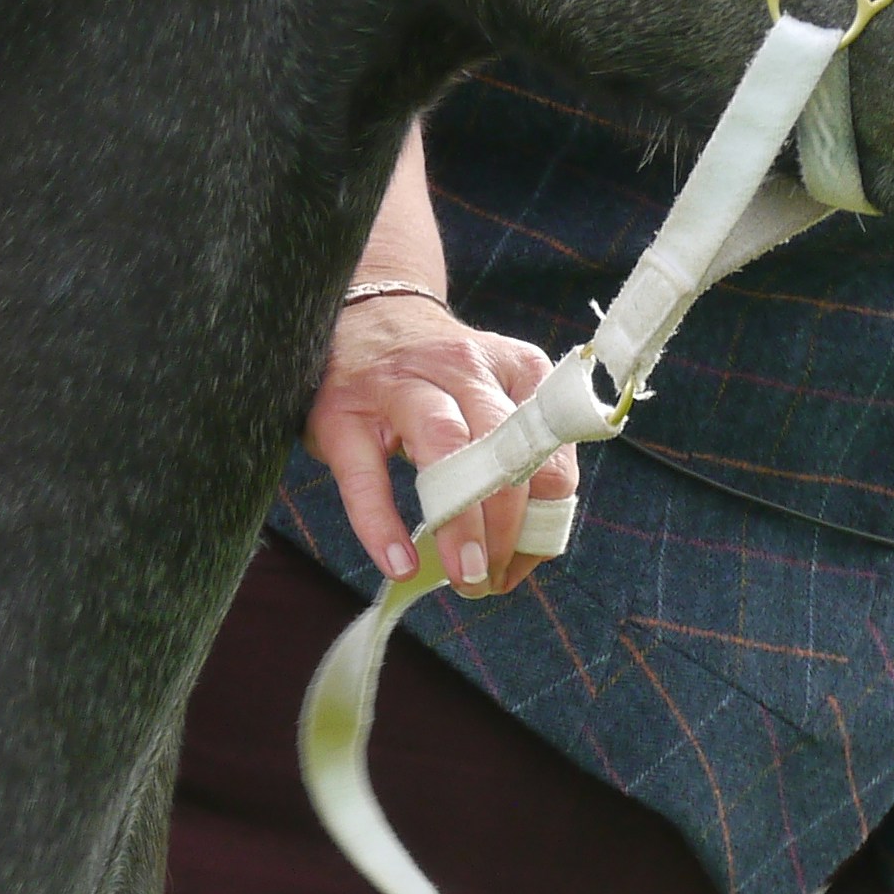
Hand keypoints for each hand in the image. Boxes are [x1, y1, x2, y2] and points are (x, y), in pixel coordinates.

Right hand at [309, 291, 576, 596]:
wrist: (364, 315)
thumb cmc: (439, 378)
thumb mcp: (494, 395)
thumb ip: (520, 458)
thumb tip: (529, 547)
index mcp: (515, 368)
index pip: (550, 450)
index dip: (546, 516)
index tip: (526, 560)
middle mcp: (462, 368)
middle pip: (503, 449)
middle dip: (509, 527)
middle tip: (494, 578)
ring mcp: (399, 385)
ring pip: (446, 449)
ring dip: (461, 523)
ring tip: (466, 578)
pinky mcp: (343, 412)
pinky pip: (367, 477)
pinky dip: (383, 527)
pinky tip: (401, 564)